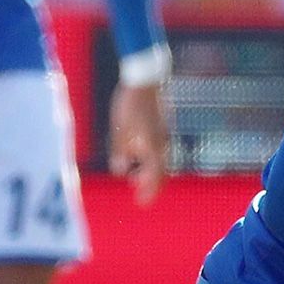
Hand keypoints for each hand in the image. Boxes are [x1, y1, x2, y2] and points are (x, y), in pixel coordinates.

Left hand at [108, 83, 169, 205]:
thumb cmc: (130, 105)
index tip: (141, 203)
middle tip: (141, 196)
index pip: (154, 178)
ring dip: (150, 173)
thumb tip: (121, 172)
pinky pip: (159, 150)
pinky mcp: (162, 126)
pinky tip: (138, 156)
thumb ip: (120, 153)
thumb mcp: (119, 130)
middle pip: (161, 173)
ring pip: (161, 161)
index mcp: (153, 148)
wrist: (145, 79)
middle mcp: (162, 144)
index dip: (148, 192)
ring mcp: (164, 135)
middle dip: (152, 186)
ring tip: (136, 178)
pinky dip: (151, 160)